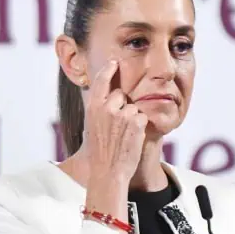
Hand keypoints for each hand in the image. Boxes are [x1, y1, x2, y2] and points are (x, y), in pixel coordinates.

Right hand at [82, 59, 147, 219]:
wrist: (108, 172)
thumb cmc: (99, 152)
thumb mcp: (91, 126)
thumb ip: (98, 110)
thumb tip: (106, 96)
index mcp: (93, 107)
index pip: (102, 80)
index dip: (109, 69)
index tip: (115, 62)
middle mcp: (107, 107)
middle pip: (121, 94)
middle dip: (122, 106)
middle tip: (117, 127)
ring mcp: (122, 114)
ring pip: (133, 107)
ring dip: (132, 118)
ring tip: (123, 136)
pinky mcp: (137, 121)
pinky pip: (142, 117)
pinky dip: (140, 126)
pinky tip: (131, 138)